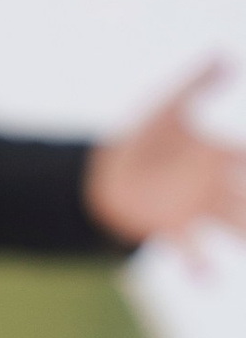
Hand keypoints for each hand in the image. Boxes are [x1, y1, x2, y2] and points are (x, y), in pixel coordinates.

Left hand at [85, 59, 245, 256]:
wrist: (106, 171)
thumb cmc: (142, 136)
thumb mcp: (168, 105)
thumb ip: (196, 82)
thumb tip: (224, 56)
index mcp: (214, 154)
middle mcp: (211, 185)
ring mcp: (194, 210)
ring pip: (230, 224)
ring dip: (243, 235)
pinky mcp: (171, 229)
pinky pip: (190, 250)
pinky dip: (200, 267)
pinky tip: (211, 280)